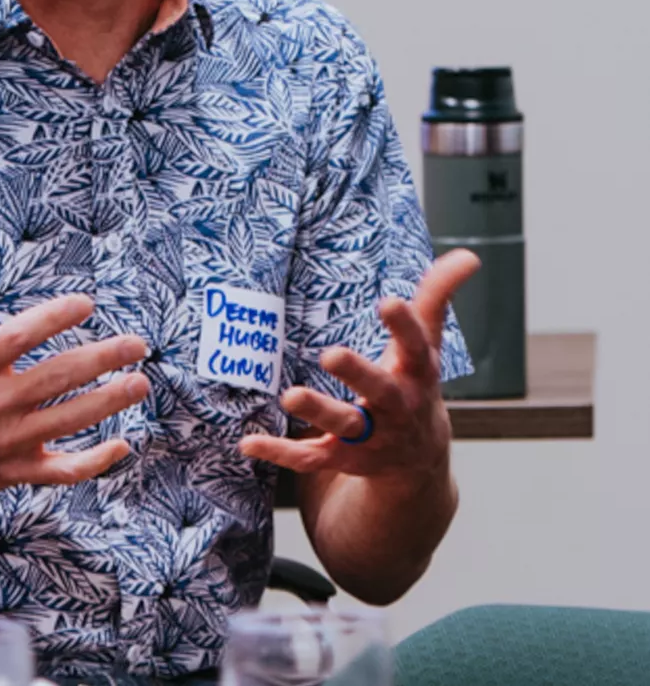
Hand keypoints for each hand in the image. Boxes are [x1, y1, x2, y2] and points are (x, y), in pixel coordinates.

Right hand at [0, 238, 149, 503]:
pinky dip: (94, 462)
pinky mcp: (12, 471)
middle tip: (137, 344)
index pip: (19, 337)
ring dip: (108, 401)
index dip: (55, 318)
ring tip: (140, 382)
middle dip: (102, 358)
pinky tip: (121, 443)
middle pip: (56, 377)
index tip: (87, 303)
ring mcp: (4, 442)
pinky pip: (61, 470)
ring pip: (68, 421)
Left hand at [239, 250, 479, 483]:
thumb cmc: (414, 384)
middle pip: (379, 391)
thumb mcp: (427, 344)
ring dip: (318, 411)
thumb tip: (469, 256)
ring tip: (289, 396)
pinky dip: (280, 452)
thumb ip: (437, 298)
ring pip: (343, 426)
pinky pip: (310, 457)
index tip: (389, 301)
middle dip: (358, 374)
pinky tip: (248, 442)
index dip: (404, 325)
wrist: (418, 461)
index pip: (415, 347)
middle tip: (332, 354)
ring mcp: (369, 437)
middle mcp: (394, 407)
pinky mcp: (341, 458)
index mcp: (415, 374)